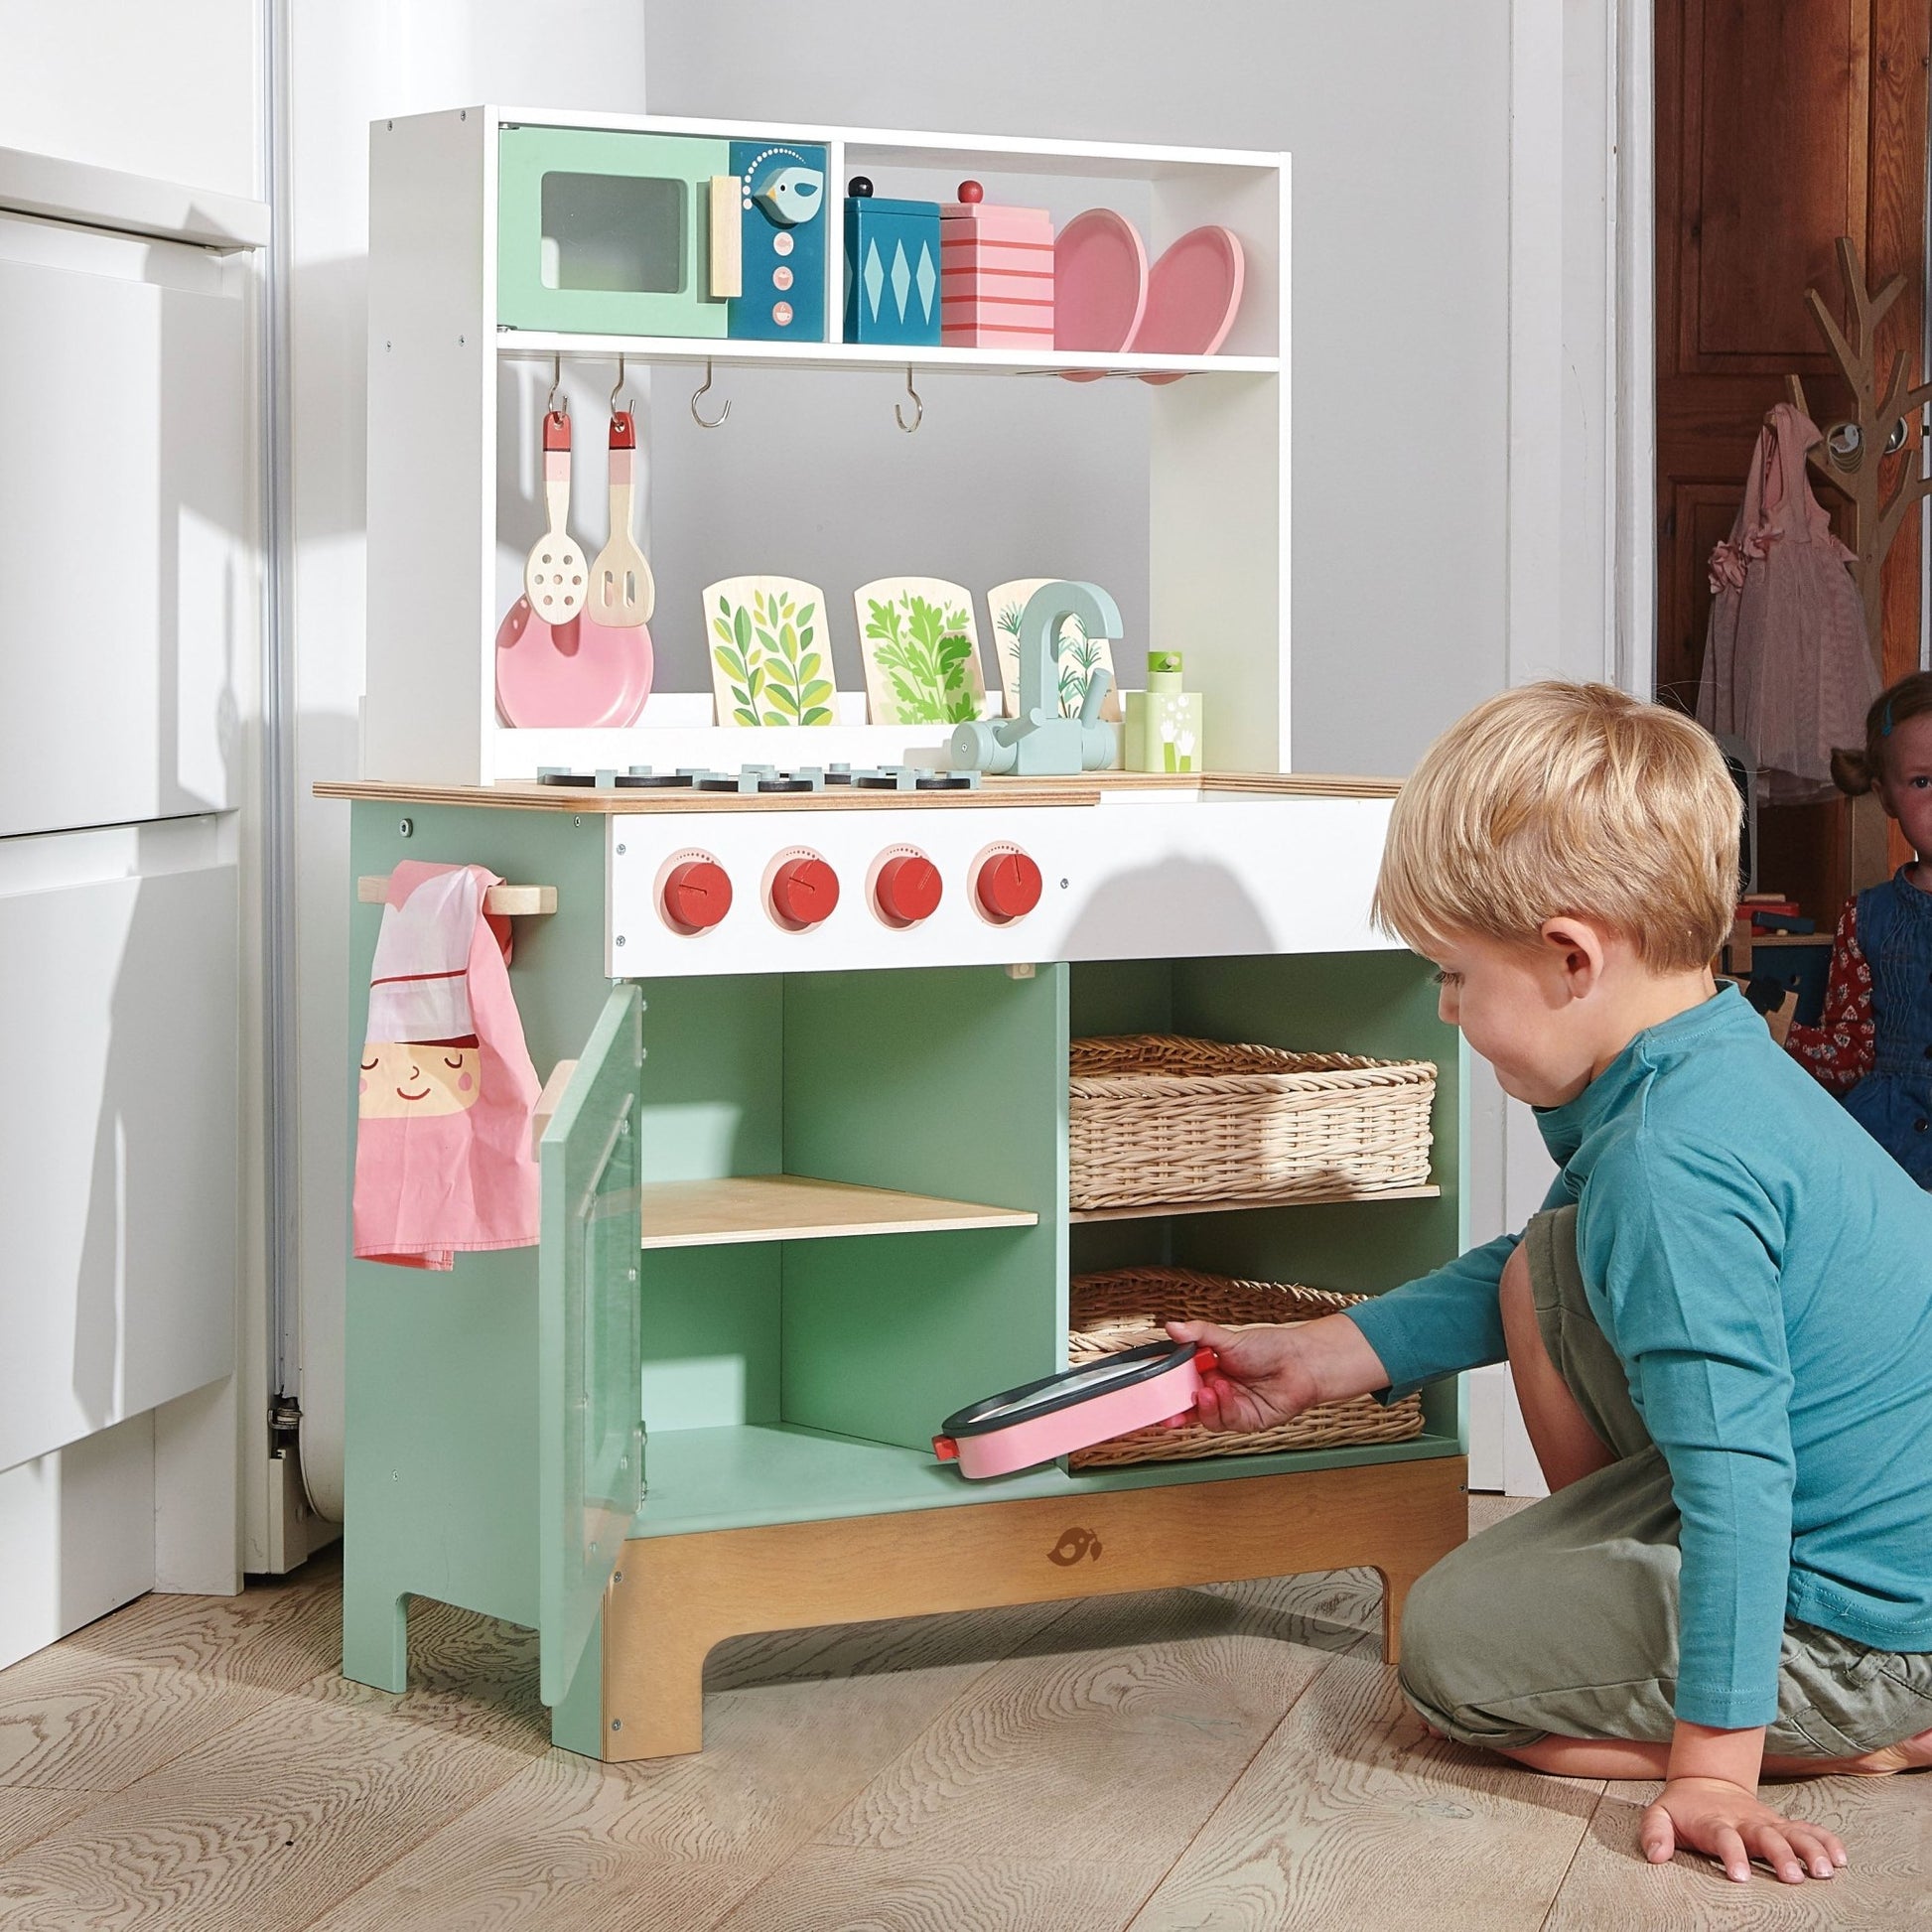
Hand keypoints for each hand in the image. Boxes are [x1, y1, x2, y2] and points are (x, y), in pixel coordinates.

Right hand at [1162, 1319, 1317, 1432]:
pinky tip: (1225, 1391)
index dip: (1167, 1390)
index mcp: (1208, 1371)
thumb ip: (1198, 1334)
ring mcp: (1231, 1407)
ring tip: (1209, 1389)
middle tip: (1169, 1408)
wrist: (1301, 1361)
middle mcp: (1217, 1391)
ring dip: (1205, 1405)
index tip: (1154, 1390)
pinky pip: (1227, 1420)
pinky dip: (1223, 1407)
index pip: (1181, 1384)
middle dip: (1177, 1411)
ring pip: (1206, 1416)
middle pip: (1190, 1406)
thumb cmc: (1270, 1347)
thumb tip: (1172, 1327)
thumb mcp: (1228, 1338)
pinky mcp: (1247, 1420)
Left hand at [1639, 1777, 1846, 1883]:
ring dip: (1810, 1850)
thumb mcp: (1660, 1815)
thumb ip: (1655, 1832)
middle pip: (1766, 1836)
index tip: (1739, 1875)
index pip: (1724, 1837)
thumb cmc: (1684, 1808)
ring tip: (1825, 1872)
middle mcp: (1745, 1822)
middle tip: (1793, 1878)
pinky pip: (1809, 1829)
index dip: (1731, 1854)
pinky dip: (1826, 1840)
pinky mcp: (1781, 1824)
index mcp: (1715, 1822)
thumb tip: (1655, 1855)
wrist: (1706, 1781)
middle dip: (1780, 1855)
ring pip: (1793, 1833)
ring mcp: (1767, 1822)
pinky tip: (1841, 1858)